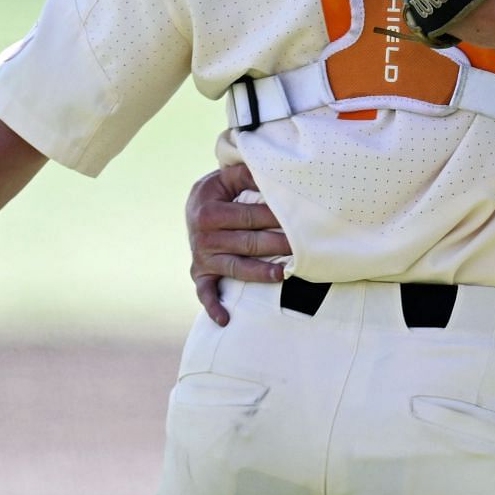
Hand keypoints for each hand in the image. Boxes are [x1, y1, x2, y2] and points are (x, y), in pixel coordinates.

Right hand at [187, 164, 289, 325]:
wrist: (193, 208)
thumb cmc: (219, 191)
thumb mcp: (227, 177)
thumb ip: (247, 175)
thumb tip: (271, 174)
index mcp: (209, 210)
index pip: (248, 216)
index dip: (274, 217)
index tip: (297, 218)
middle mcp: (202, 236)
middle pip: (246, 243)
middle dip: (275, 244)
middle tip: (302, 247)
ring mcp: (201, 257)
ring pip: (235, 268)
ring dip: (258, 273)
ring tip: (282, 275)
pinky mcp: (200, 273)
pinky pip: (204, 293)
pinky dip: (213, 306)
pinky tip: (225, 319)